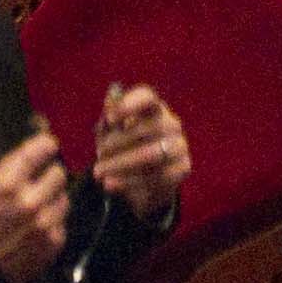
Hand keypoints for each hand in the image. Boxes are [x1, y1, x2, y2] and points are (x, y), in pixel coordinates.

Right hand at [0, 129, 72, 282]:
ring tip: (36, 207)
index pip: (44, 148)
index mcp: (9, 184)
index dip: (46, 146)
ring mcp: (45, 224)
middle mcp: (31, 202)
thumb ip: (12, 161)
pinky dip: (53, 221)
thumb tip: (40, 141)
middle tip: (38, 184)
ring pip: (65, 197)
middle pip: (60, 172)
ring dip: (53, 199)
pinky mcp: (55, 242)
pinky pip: (63, 220)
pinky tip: (37, 226)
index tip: (46, 148)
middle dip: (49, 176)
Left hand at [93, 83, 187, 220]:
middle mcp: (171, 123)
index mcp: (154, 108)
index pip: (147, 97)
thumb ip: (109, 120)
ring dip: (122, 165)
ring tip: (100, 173)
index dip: (129, 104)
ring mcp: (180, 146)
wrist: (139, 181)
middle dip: (118, 143)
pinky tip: (112, 184)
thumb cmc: (122, 148)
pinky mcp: (182, 168)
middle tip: (98, 155)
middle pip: (146, 129)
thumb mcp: (110, 134)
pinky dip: (131, 182)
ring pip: (153, 155)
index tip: (110, 118)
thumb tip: (111, 103)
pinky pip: (158, 177)